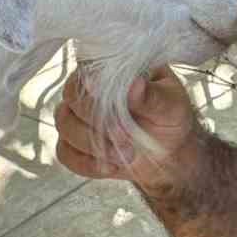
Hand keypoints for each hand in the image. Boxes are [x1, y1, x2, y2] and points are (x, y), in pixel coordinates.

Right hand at [55, 65, 199, 193]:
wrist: (169, 151)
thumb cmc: (170, 117)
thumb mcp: (171, 105)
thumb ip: (152, 95)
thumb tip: (135, 84)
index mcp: (110, 69)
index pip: (89, 70)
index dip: (94, 86)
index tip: (111, 101)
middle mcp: (87, 89)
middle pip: (72, 98)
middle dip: (99, 122)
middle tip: (126, 136)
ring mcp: (76, 115)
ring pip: (65, 125)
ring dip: (94, 144)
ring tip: (126, 153)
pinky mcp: (72, 143)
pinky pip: (65, 153)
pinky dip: (87, 163)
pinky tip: (110, 167)